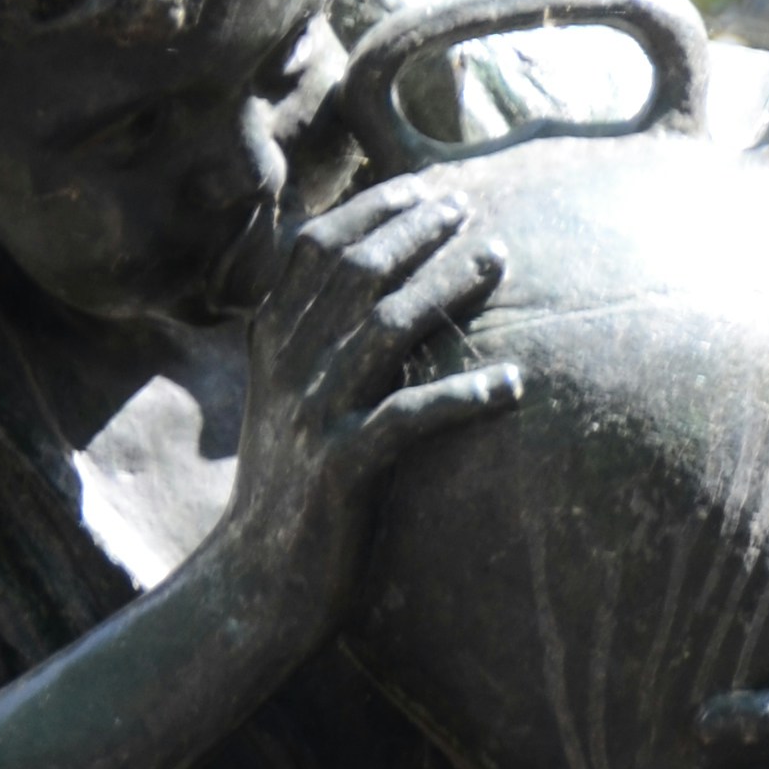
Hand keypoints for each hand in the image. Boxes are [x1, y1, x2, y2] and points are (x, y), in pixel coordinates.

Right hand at [218, 180, 520, 652]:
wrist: (255, 580)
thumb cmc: (291, 485)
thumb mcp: (290, 396)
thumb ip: (317, 336)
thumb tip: (376, 277)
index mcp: (270, 339)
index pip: (318, 246)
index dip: (374, 209)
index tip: (426, 188)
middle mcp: (286, 366)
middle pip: (357, 271)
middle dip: (418, 230)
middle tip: (470, 211)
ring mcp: (311, 414)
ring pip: (385, 327)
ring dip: (447, 286)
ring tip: (499, 259)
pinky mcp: (340, 468)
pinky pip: (410, 418)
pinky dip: (465, 396)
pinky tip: (513, 383)